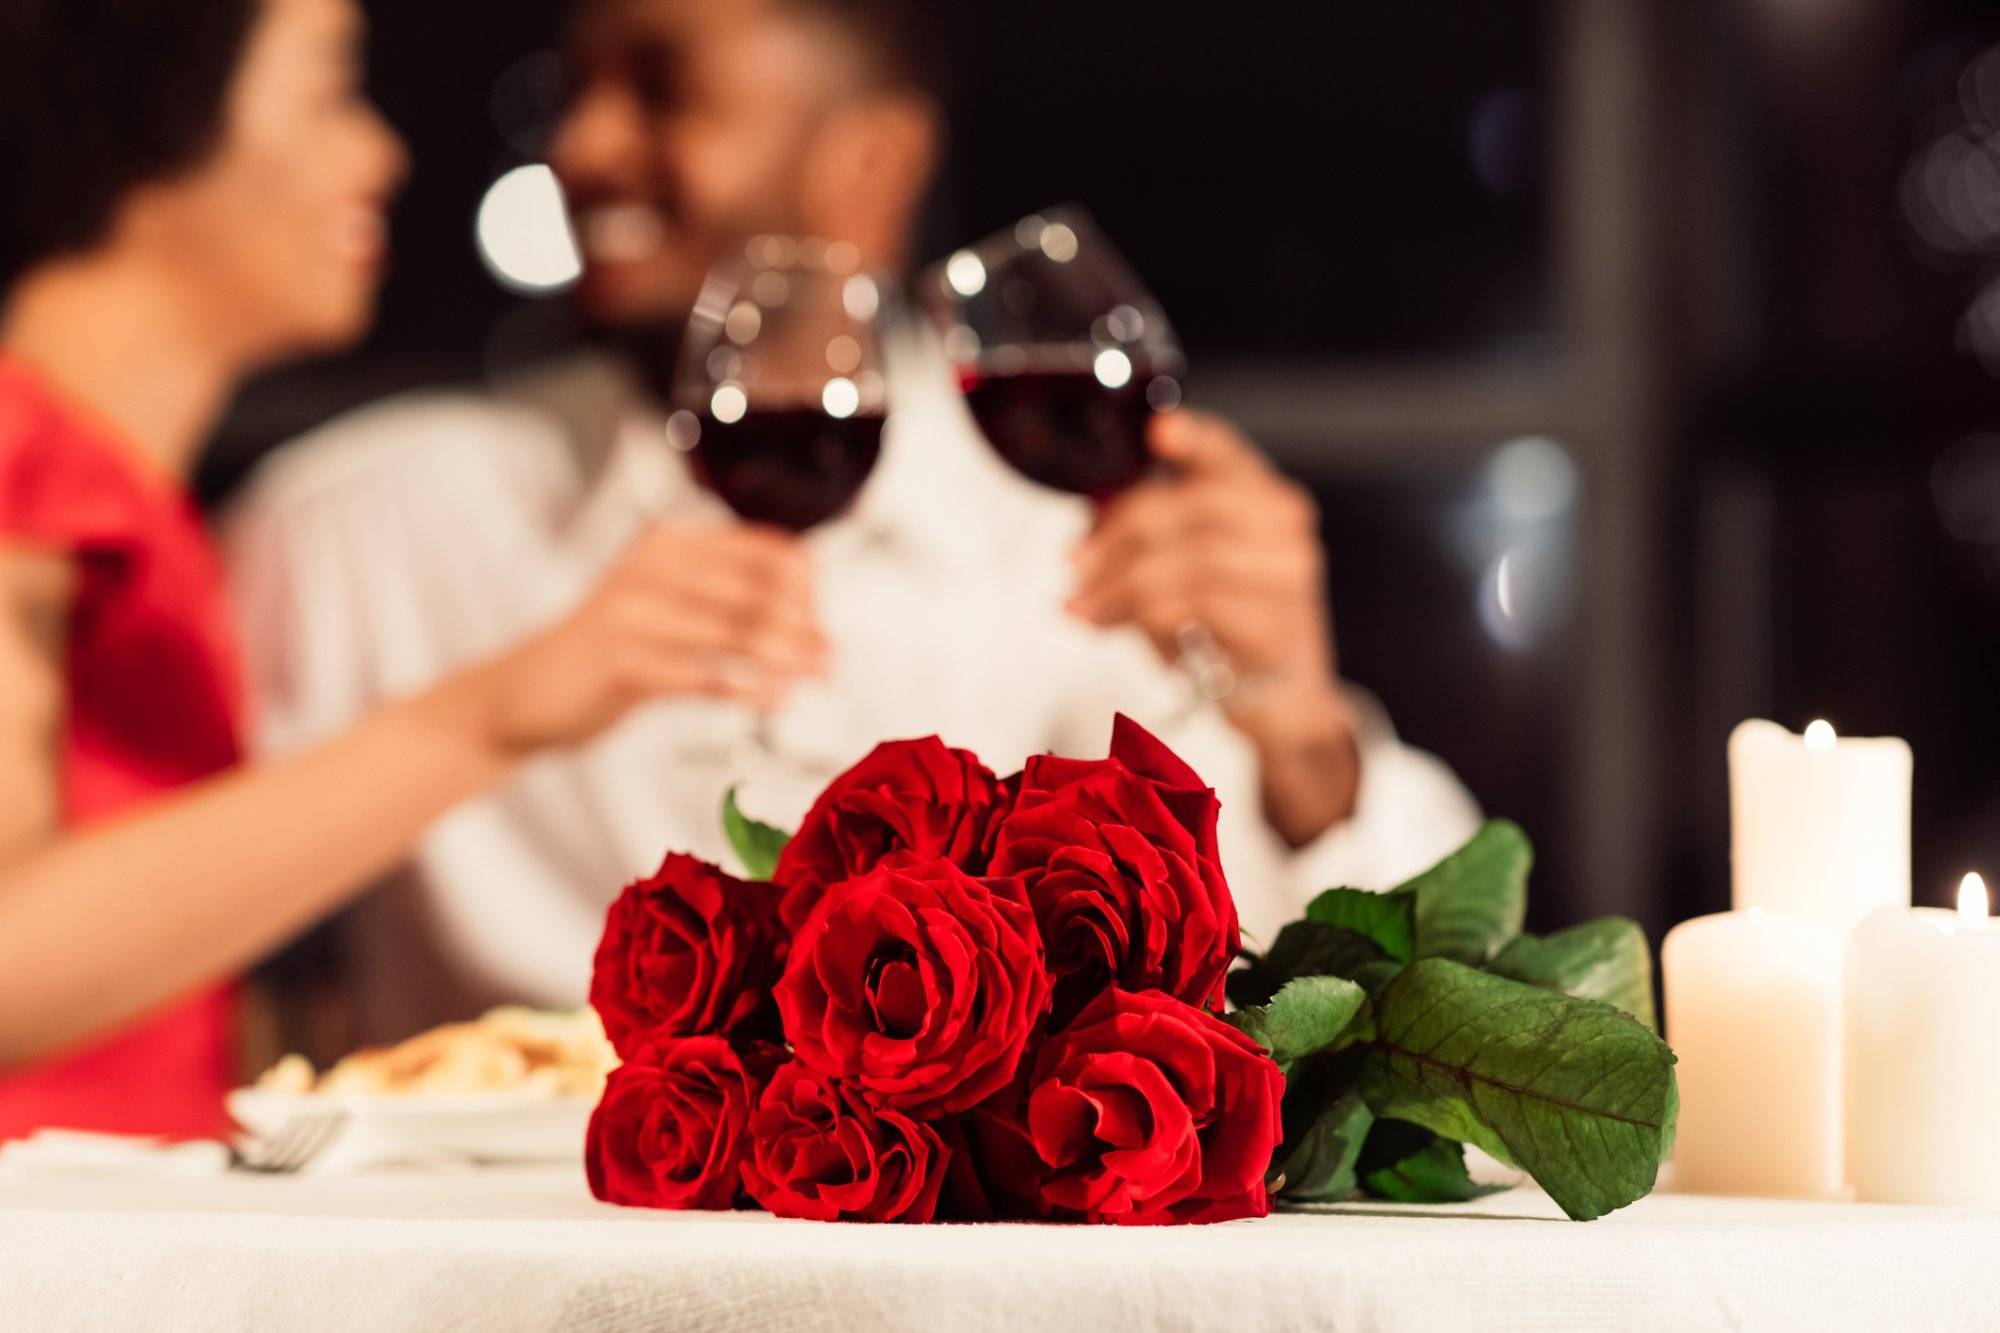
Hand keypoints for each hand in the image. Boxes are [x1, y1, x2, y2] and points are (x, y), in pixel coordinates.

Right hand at [430, 523, 827, 758]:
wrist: (521, 694)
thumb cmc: (607, 652)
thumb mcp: (662, 604)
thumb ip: (721, 596)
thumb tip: (808, 613)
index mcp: (668, 543)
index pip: (767, 550)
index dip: (807, 588)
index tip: (822, 624)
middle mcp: (651, 566)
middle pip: (759, 591)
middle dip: (806, 627)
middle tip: (831, 659)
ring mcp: (632, 613)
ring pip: (737, 632)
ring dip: (788, 659)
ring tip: (817, 679)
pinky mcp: (620, 663)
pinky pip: (704, 677)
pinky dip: (748, 690)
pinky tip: (774, 701)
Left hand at [1067, 409, 1359, 842]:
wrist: (1285, 704)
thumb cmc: (1230, 631)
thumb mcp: (1186, 574)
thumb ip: (1146, 544)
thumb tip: (1082, 544)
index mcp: (1262, 499)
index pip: (1227, 453)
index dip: (1193, 438)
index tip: (1155, 434)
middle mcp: (1284, 527)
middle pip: (1186, 507)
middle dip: (1115, 537)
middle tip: (1074, 569)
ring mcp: (1288, 576)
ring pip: (1185, 561)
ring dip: (1118, 587)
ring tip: (1086, 611)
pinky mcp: (1275, 627)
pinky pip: (1196, 608)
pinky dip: (1148, 619)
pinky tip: (1132, 634)